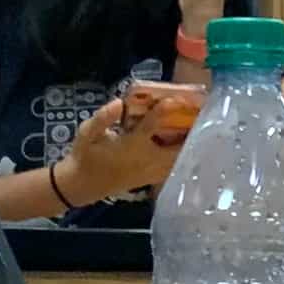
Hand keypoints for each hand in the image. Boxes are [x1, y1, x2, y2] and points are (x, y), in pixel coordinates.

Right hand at [58, 86, 191, 208]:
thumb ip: (102, 118)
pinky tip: (189, 144)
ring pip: (179, 159)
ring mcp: (151, 171)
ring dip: (190, 144)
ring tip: (200, 125)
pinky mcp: (152, 179)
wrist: (83, 185)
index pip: (152, 125)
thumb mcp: (86, 134)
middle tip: (201, 112)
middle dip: (191, 130)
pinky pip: (174, 168)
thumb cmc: (85, 156)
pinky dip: (184, 156)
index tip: (178, 98)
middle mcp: (146, 159)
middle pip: (178, 146)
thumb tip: (117, 102)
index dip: (166, 110)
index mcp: (131, 145)